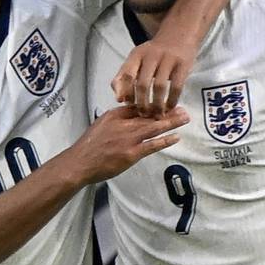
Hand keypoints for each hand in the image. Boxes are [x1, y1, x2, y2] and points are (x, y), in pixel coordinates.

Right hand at [65, 105, 187, 184]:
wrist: (80, 163)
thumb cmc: (89, 145)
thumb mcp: (102, 124)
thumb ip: (118, 118)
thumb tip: (134, 113)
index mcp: (115, 115)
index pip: (138, 105)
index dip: (154, 103)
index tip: (167, 102)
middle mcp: (123, 124)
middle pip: (149, 114)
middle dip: (168, 111)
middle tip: (182, 108)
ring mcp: (128, 139)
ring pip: (154, 128)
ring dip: (171, 122)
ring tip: (184, 118)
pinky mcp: (131, 154)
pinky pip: (152, 145)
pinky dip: (165, 140)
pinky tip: (176, 137)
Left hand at [111, 39, 194, 115]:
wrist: (178, 35)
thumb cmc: (154, 52)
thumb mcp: (136, 58)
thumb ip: (124, 76)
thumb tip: (119, 99)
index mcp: (137, 55)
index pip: (126, 74)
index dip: (125, 91)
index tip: (127, 104)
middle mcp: (151, 56)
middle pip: (142, 84)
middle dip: (142, 103)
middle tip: (143, 115)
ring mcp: (168, 60)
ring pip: (159, 87)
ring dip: (157, 104)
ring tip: (156, 115)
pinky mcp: (182, 65)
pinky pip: (176, 87)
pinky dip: (172, 100)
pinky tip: (169, 108)